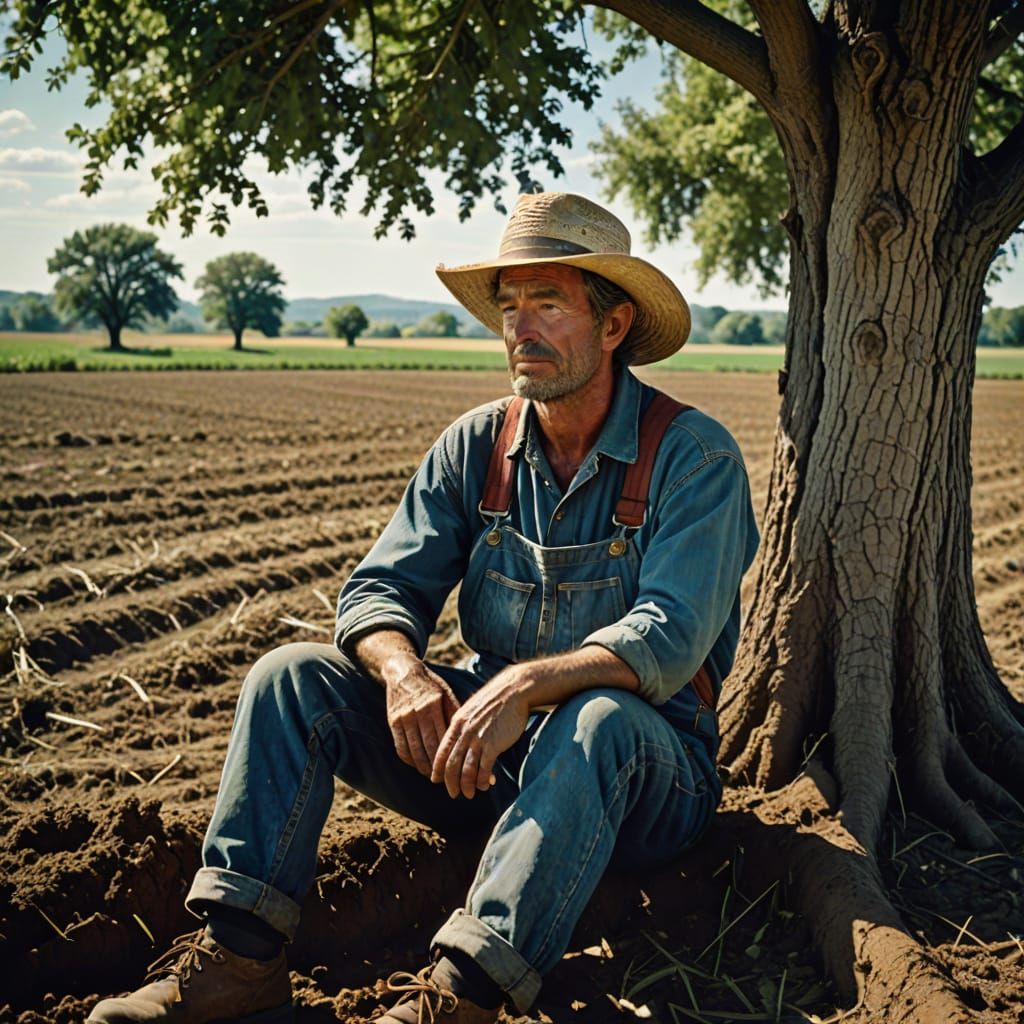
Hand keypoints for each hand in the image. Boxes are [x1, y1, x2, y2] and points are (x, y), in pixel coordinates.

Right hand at [385, 662, 460, 777]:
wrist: (403, 672)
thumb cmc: (430, 685)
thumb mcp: (446, 693)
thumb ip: (454, 714)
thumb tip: (468, 736)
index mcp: (434, 705)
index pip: (443, 738)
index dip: (449, 756)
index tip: (458, 769)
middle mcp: (417, 712)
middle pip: (428, 748)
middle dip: (437, 767)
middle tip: (446, 780)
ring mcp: (403, 718)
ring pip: (414, 750)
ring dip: (423, 767)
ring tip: (432, 776)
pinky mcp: (393, 722)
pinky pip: (401, 747)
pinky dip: (409, 760)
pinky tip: (418, 765)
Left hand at [432, 676, 528, 798]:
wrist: (513, 690)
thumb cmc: (495, 701)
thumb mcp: (472, 710)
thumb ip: (463, 726)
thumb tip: (460, 743)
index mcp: (457, 723)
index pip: (441, 751)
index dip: (437, 769)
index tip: (436, 780)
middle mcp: (464, 732)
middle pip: (451, 765)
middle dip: (450, 783)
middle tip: (453, 794)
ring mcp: (478, 738)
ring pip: (466, 770)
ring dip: (467, 786)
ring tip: (469, 794)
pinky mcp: (493, 744)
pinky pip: (484, 769)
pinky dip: (482, 780)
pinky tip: (484, 785)